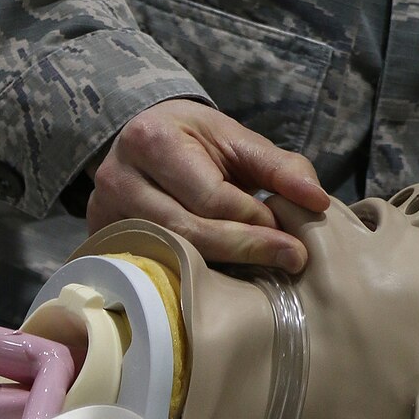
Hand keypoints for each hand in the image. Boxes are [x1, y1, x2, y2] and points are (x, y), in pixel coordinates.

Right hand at [85, 98, 328, 270]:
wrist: (144, 135)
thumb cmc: (195, 138)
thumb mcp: (236, 139)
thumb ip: (279, 166)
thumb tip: (317, 201)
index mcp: (152, 140)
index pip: (210, 196)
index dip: (254, 220)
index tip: (292, 238)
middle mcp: (119, 177)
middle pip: (185, 230)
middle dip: (244, 248)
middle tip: (290, 260)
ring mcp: (103, 213)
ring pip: (166, 254)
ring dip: (218, 269)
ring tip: (262, 272)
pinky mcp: (102, 240)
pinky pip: (148, 269)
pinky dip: (187, 277)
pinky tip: (221, 284)